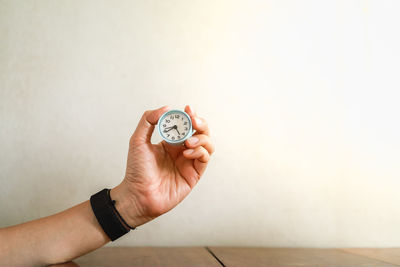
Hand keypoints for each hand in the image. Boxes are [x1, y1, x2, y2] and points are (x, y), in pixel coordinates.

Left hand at [111, 105, 213, 227]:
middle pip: (201, 132)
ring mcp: (189, 163)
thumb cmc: (136, 171)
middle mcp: (182, 151)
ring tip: (188, 141)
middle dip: (200, 123)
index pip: (186, 125)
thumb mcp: (138, 140)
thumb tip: (167, 108)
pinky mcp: (194, 175)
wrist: (138, 194)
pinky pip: (204, 158)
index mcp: (170, 143)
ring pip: (207, 144)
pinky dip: (199, 151)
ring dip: (201, 138)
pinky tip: (188, 152)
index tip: (188, 109)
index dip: (190, 116)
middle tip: (194, 120)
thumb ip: (148, 121)